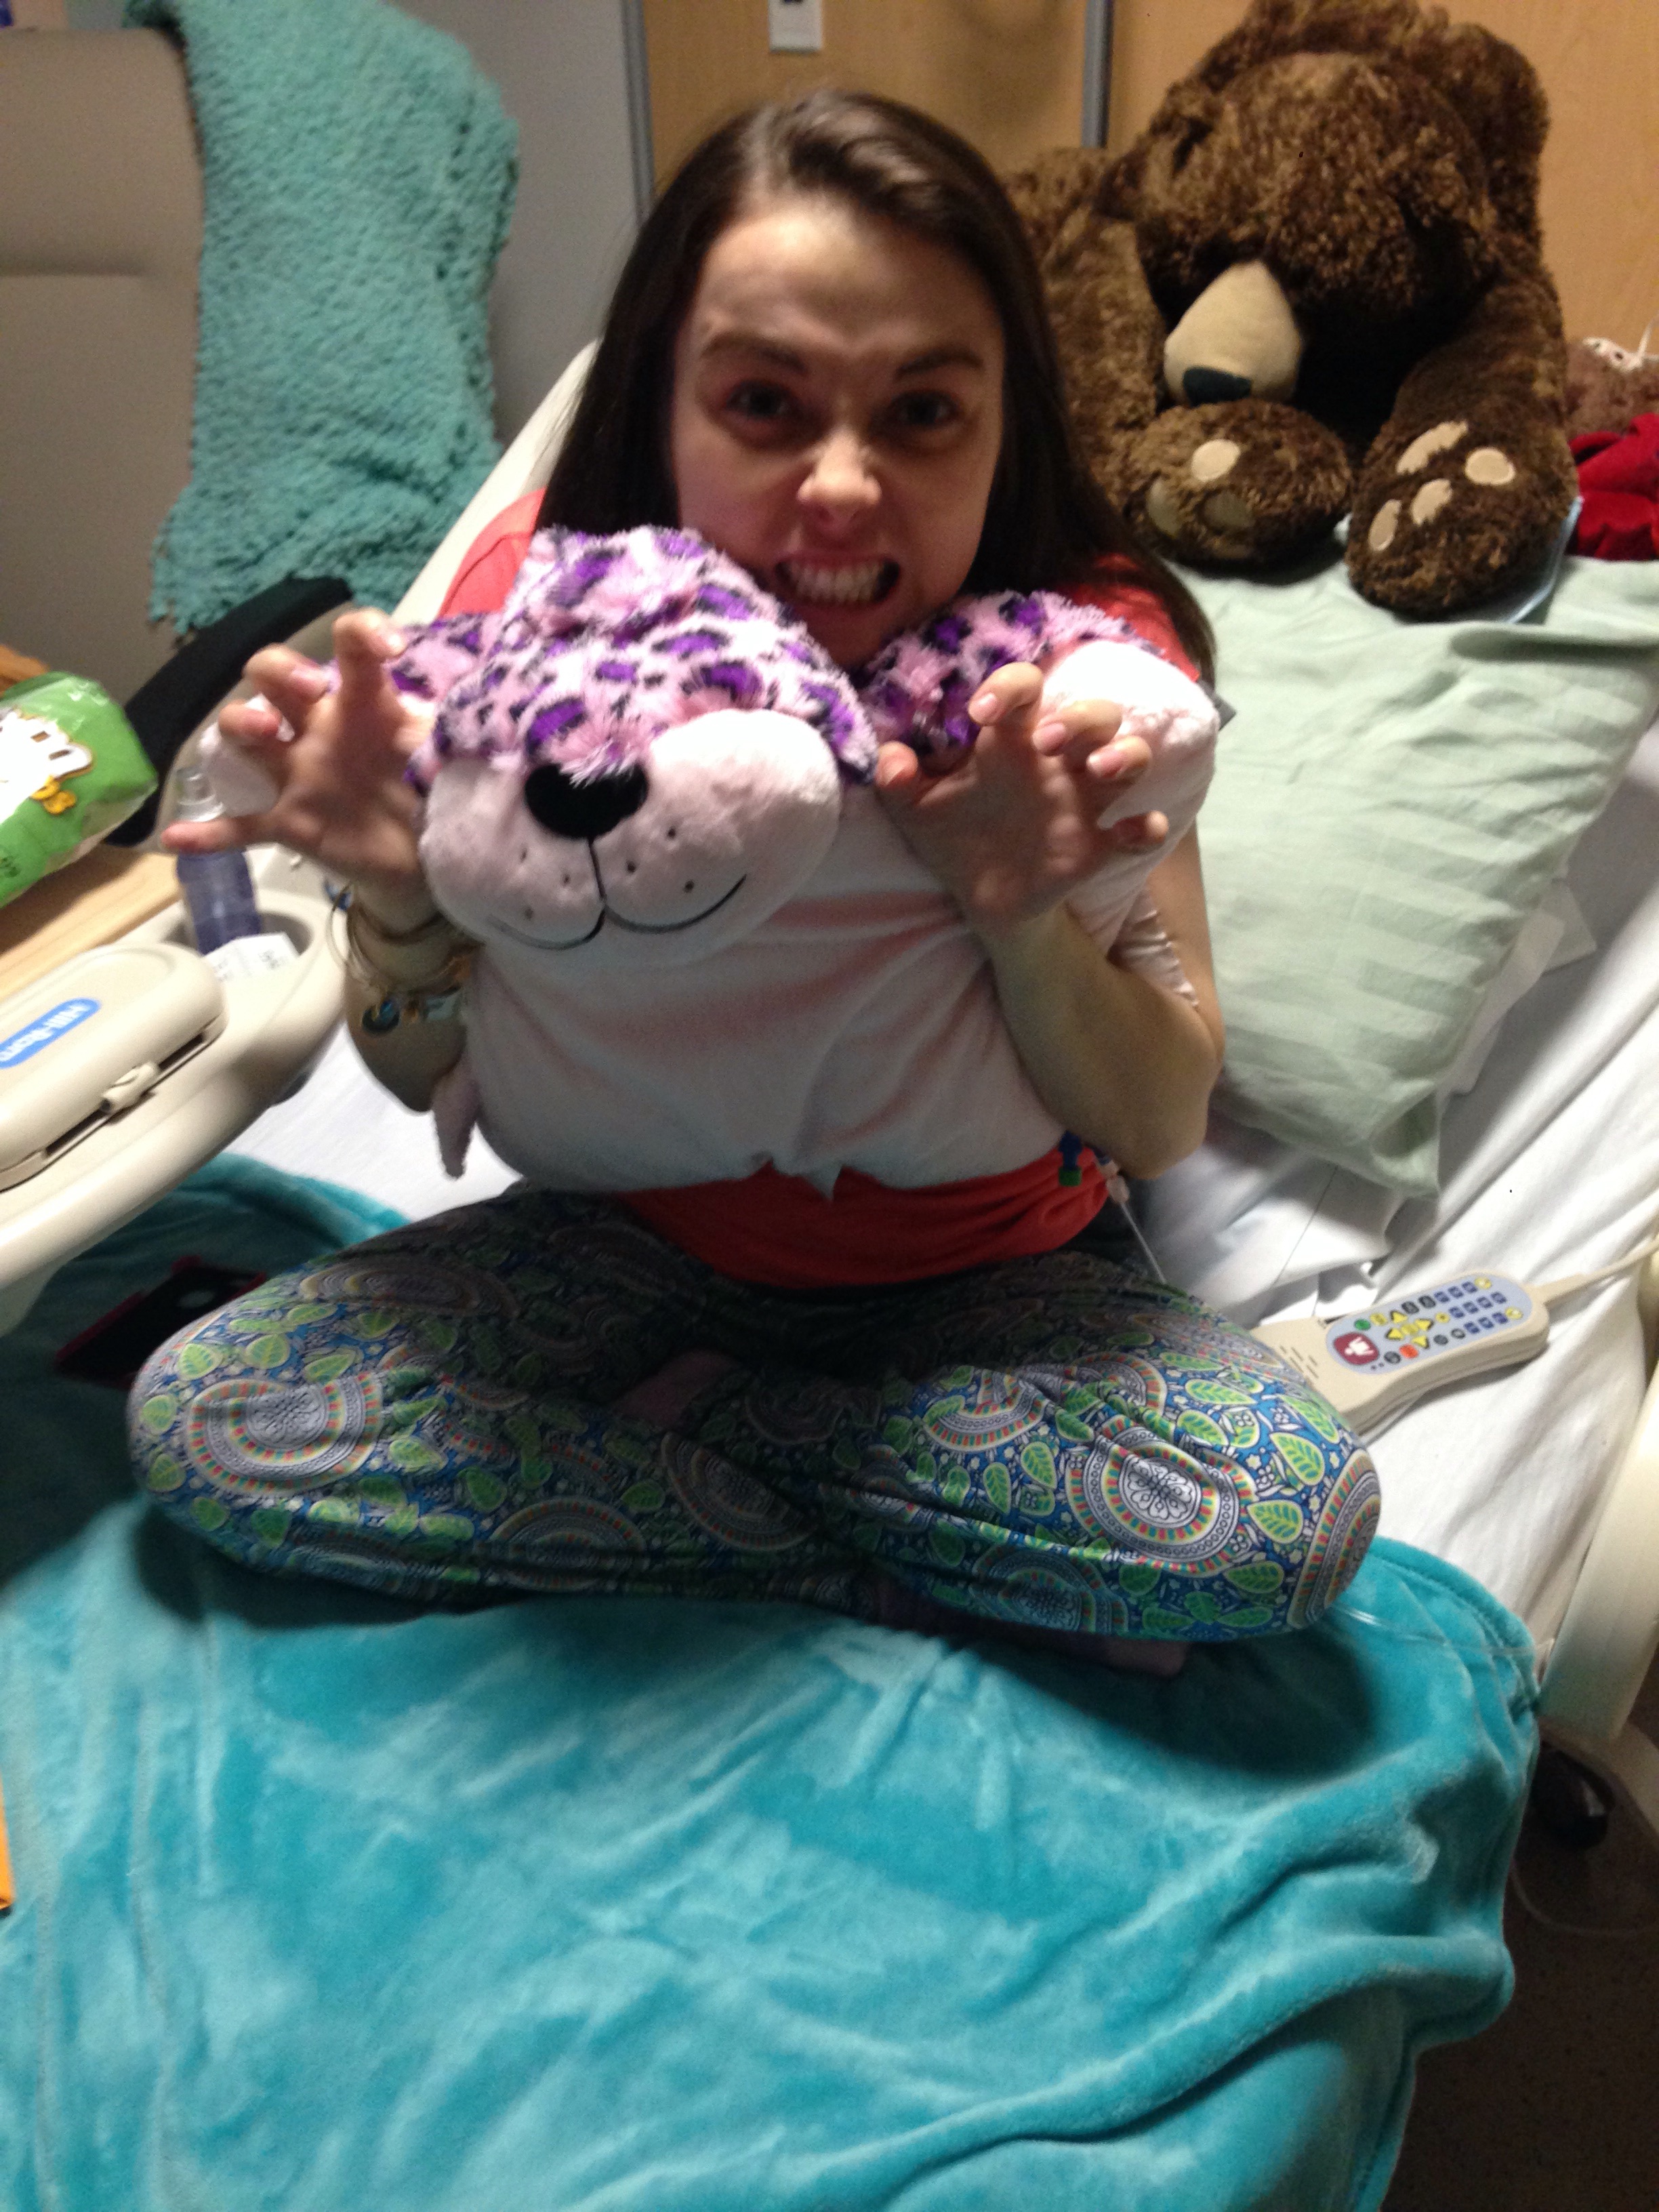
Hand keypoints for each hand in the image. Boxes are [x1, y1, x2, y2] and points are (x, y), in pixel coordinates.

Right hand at [164, 609, 435, 929]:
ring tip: (262, 733)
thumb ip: (457, 734)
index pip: (351, 646)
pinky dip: (209, 834)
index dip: (362, 633)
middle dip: (278, 670)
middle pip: (273, 675)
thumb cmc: (433, 788)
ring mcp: (299, 774)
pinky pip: (240, 827)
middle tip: (307, 691)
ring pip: (244, 733)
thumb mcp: (449, 756)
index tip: (387, 648)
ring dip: (240, 724)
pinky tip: (177, 839)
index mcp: (364, 702)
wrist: (428, 857)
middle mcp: (321, 727)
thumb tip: (493, 723)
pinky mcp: (291, 823)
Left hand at [872, 661, 1166, 940]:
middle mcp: (1056, 762)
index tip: (979, 710)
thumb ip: (897, 781)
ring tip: (1097, 771)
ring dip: (1124, 755)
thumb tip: (888, 756)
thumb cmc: (951, 835)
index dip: (1009, 686)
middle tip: (1049, 740)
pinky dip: (1146, 827)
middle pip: (1094, 714)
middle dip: (1079, 718)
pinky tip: (1130, 832)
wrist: (979, 896)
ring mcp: (1085, 800)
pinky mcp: (1101, 844)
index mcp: (1011, 741)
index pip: (1023, 689)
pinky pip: (1143, 829)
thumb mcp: (914, 810)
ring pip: (1130, 755)